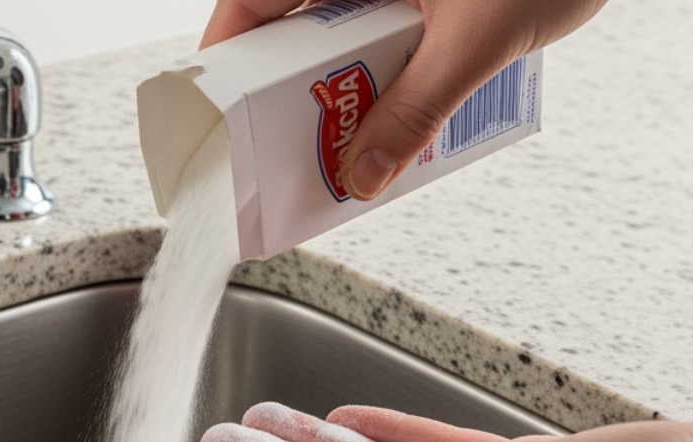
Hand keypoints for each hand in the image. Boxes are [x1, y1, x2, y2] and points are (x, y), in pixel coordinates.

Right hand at [200, 0, 606, 199]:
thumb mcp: (479, 39)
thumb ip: (418, 109)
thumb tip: (365, 174)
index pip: (249, 0)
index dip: (221, 59)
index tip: (213, 116)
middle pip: (289, 28)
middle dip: (287, 95)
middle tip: (289, 150)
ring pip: (335, 37)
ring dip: (341, 94)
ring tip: (350, 146)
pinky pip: (380, 38)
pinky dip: (384, 79)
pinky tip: (402, 116)